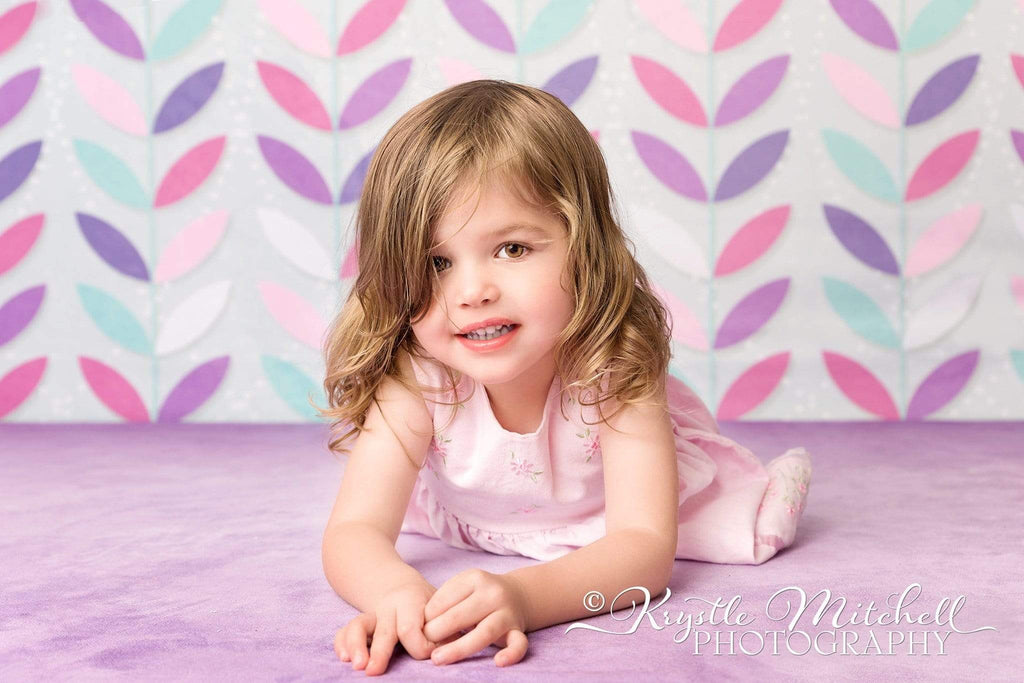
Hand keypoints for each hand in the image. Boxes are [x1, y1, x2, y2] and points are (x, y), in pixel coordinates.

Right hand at [333, 577, 457, 675]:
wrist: (399, 586)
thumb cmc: (427, 603)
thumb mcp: (441, 606)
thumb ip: (447, 624)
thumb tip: (454, 647)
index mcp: (412, 602)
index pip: (411, 628)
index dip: (419, 645)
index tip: (428, 653)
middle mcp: (390, 608)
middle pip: (385, 629)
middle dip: (380, 651)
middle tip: (372, 671)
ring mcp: (373, 615)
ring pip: (359, 626)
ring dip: (356, 646)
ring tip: (356, 665)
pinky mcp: (361, 624)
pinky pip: (345, 630)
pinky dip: (342, 643)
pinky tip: (344, 657)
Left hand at [422, 568, 530, 667]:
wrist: (517, 593)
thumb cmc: (479, 593)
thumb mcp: (462, 585)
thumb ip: (444, 601)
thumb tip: (422, 627)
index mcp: (474, 579)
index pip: (444, 600)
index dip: (428, 617)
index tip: (420, 629)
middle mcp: (492, 594)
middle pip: (460, 616)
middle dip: (437, 632)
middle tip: (425, 645)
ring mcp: (506, 612)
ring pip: (484, 632)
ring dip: (459, 648)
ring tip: (438, 659)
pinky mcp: (517, 630)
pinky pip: (519, 644)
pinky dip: (511, 654)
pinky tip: (498, 662)